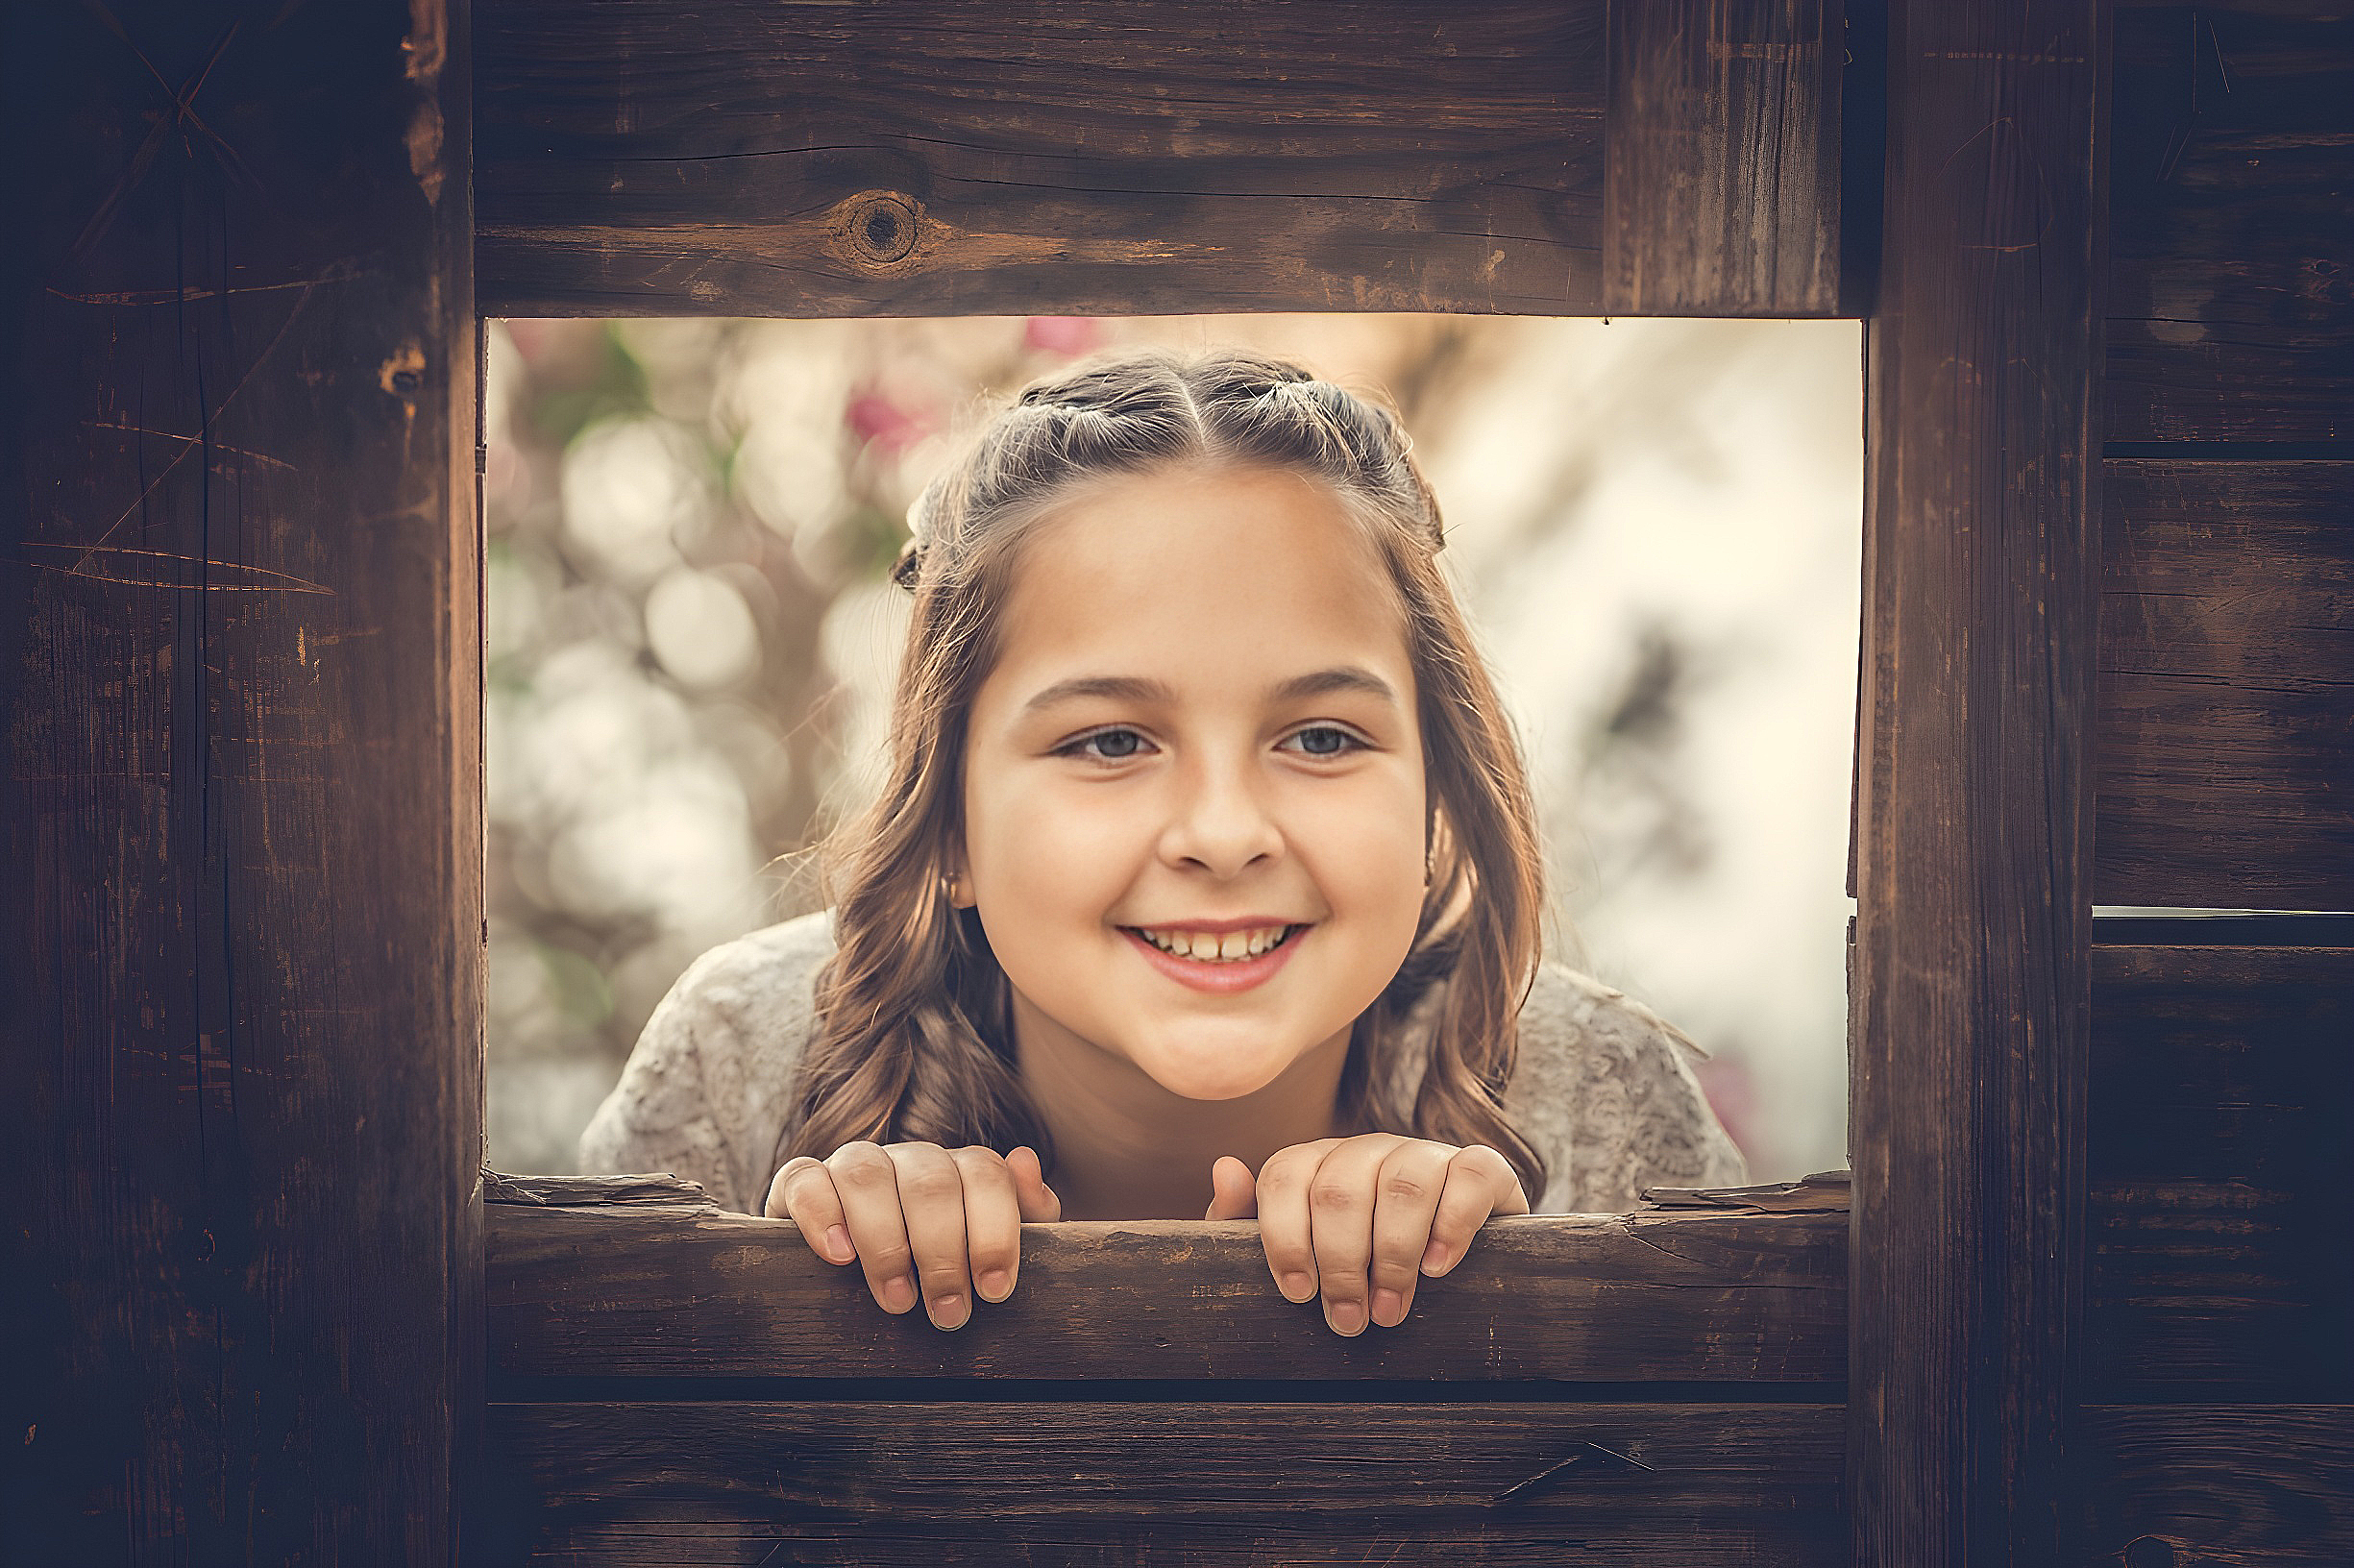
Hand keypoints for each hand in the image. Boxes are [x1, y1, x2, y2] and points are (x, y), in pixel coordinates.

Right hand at [766, 1141, 1061, 1329]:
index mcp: (958, 1168)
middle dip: (943, 1252)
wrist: (854, 1277)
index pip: (985, 1173)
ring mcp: (853, 1164)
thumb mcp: (987, 1248)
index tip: (994, 1290)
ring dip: (885, 1241)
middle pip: (929, 1181)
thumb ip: (1022, 1213)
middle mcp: (908, 1159)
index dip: (994, 1231)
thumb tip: (1027, 1166)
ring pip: (867, 1174)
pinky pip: (805, 1180)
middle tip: (949, 1313)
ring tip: (897, 1300)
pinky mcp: (800, 1182)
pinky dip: (822, 1215)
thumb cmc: (937, 1266)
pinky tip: (840, 1257)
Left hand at [1204, 1134, 1528, 1335]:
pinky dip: (1452, 1223)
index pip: (1285, 1175)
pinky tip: (1439, 1267)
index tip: (1297, 1293)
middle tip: (1349, 1320)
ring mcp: (1426, 1154)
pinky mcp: (1482, 1168)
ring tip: (1391, 1309)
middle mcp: (1369, 1150)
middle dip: (1341, 1264)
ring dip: (1393, 1255)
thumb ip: (1246, 1221)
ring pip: (1403, 1183)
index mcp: (1319, 1163)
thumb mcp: (1300, 1254)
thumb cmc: (1360, 1269)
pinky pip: (1470, 1175)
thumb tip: (1225, 1168)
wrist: (1455, 1274)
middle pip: (1341, 1189)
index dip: (1285, 1237)